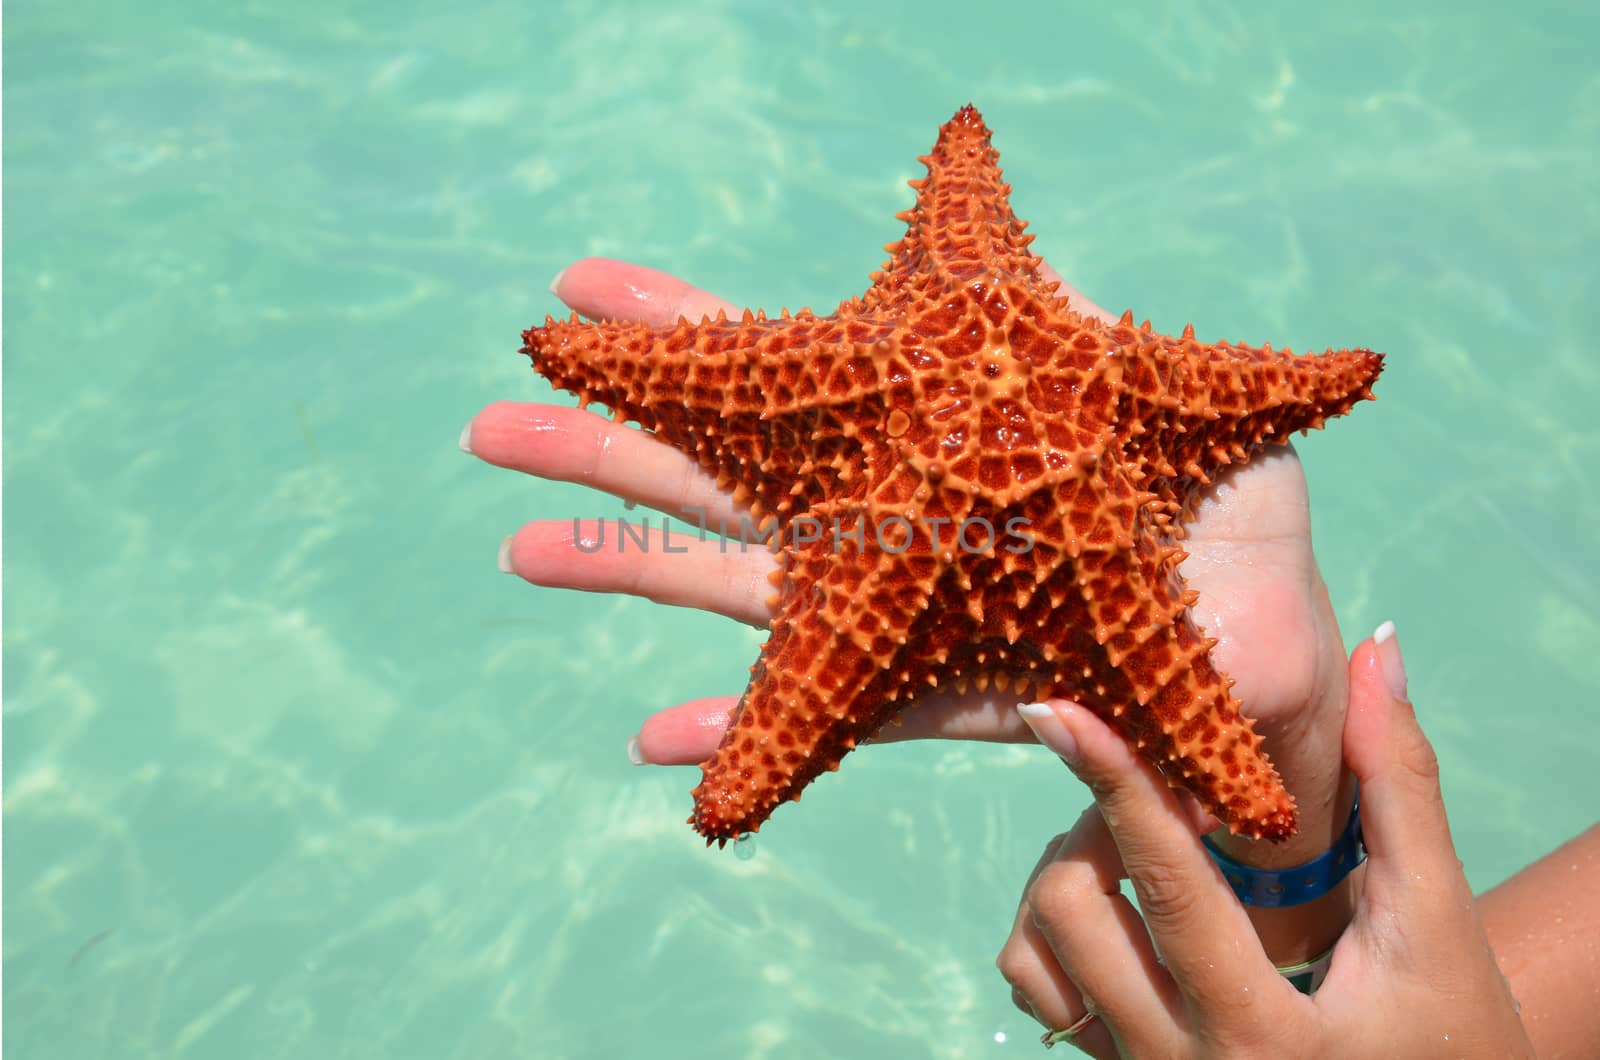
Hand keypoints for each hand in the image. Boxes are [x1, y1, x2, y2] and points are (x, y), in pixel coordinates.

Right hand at [467, 257, 1350, 854]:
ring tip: (521, 548)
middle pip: (723, 481)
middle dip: (607, 447)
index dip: (686, 337)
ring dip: (625, 572)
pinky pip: (822, 720)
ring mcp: (896, 617)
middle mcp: (885, 525)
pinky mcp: (935, 702)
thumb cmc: (1232, 520)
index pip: (786, 379)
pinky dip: (738, 734)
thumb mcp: (1153, 390)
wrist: (1275, 668)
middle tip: (494, 421)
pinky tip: (655, 745)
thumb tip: (1002, 240)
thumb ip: (1072, 319)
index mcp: (918, 444)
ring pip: (739, 594)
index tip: (581, 292)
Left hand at [996, 629, 1533, 1058]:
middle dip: (1099, 825)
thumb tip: (1380, 651)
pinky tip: (1117, 907)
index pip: (1171, 884)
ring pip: (1035, 951)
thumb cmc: (1448, 1027)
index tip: (1059, 710)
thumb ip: (1399, 783)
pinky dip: (1052, 933)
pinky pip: (1036, 993)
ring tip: (1138, 850)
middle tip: (1160, 797)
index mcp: (1264, 1033)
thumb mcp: (1436, 918)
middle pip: (1073, 912)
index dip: (1114, 782)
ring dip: (1068, 872)